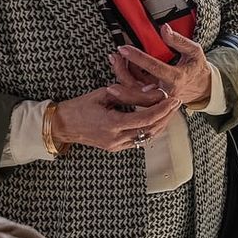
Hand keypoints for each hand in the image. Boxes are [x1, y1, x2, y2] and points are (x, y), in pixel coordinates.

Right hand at [50, 80, 182, 152]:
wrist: (61, 125)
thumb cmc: (79, 107)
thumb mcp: (102, 95)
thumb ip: (128, 93)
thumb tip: (151, 90)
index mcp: (112, 124)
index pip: (146, 119)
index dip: (162, 109)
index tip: (174, 98)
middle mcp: (116, 139)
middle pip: (151, 129)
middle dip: (166, 116)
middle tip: (176, 102)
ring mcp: (116, 146)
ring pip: (147, 137)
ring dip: (161, 124)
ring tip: (169, 109)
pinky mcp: (115, 148)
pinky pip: (138, 140)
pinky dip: (150, 130)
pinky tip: (156, 119)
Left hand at [114, 26, 211, 107]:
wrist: (203, 89)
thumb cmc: (197, 69)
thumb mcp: (194, 52)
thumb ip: (179, 41)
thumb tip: (165, 29)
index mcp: (176, 78)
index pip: (154, 68)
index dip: (138, 57)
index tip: (124, 48)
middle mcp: (165, 91)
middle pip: (137, 87)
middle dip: (122, 72)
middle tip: (115, 57)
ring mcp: (157, 98)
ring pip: (133, 92)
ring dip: (121, 76)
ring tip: (116, 60)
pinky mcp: (152, 100)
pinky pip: (135, 92)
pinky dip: (127, 79)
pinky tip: (124, 67)